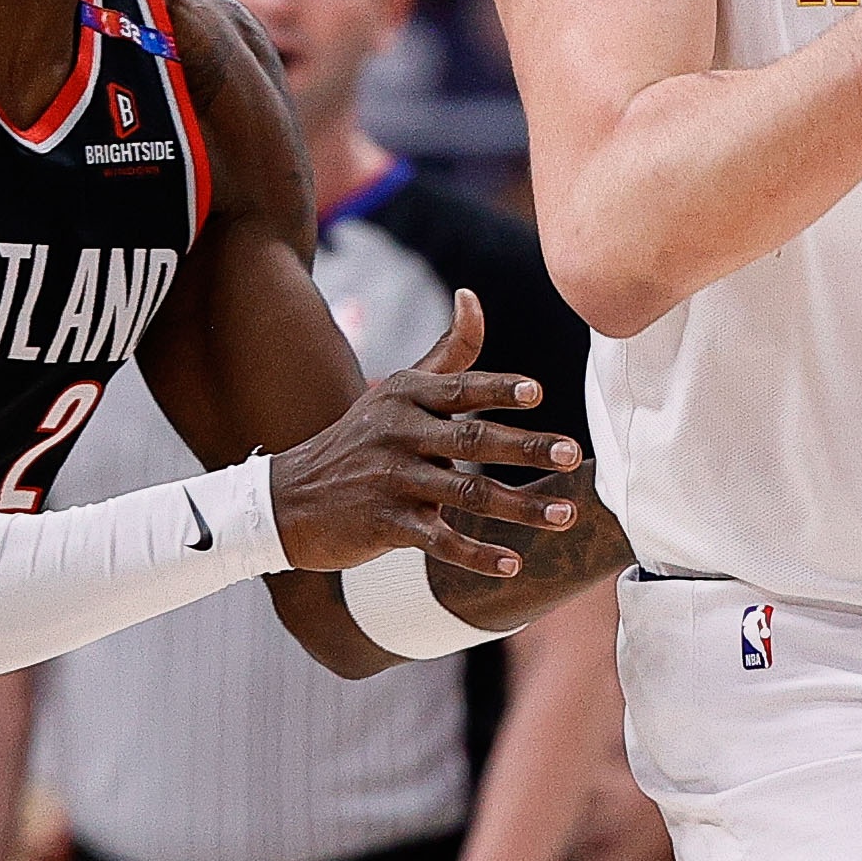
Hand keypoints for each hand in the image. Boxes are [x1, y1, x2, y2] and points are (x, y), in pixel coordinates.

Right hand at [264, 293, 584, 578]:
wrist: (289, 497)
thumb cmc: (360, 439)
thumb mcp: (398, 390)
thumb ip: (446, 353)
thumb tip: (472, 295)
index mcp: (407, 395)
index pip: (459, 388)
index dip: (497, 390)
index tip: (538, 395)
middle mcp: (400, 433)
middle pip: (472, 440)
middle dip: (525, 448)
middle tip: (572, 455)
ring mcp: (392, 479)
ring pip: (466, 494)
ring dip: (520, 508)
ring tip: (565, 516)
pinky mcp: (385, 523)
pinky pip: (439, 539)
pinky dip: (476, 554)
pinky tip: (512, 565)